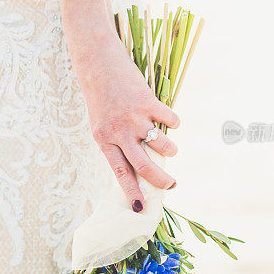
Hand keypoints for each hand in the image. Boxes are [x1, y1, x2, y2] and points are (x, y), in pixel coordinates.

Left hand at [74, 31, 179, 211]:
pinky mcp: (148, 102)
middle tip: (171, 185)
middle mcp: (119, 132)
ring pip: (162, 145)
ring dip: (171, 149)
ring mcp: (134, 118)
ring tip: (169, 147)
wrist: (99, 64)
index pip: (120, 173)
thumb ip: (119, 144)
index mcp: (104, 140)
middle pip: (144, 166)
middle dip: (161, 180)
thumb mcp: (103, 125)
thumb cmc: (101, 98)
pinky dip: (174, 123)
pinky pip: (170, 120)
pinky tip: (169, 120)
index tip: (141, 208)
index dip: (132, 192)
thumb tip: (143, 164)